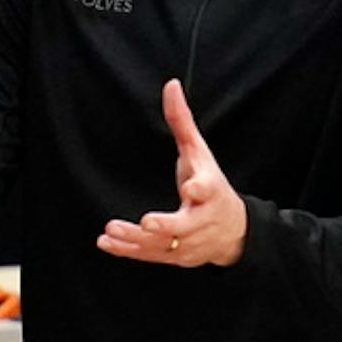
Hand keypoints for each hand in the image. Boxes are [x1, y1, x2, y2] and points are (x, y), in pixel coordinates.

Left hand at [98, 79, 247, 267]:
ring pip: (162, 245)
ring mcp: (189, 243)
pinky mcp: (175, 257)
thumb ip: (182, 121)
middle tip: (146, 222)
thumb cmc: (212, 186)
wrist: (235, 231)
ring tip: (111, 230)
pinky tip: (106, 242)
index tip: (191, 188)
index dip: (200, 189)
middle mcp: (201, 220)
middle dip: (165, 225)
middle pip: (184, 226)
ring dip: (136, 240)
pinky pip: (150, 256)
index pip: (208, 189)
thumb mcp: (200, 152)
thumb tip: (170, 84)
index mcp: (211, 191)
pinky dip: (127, 251)